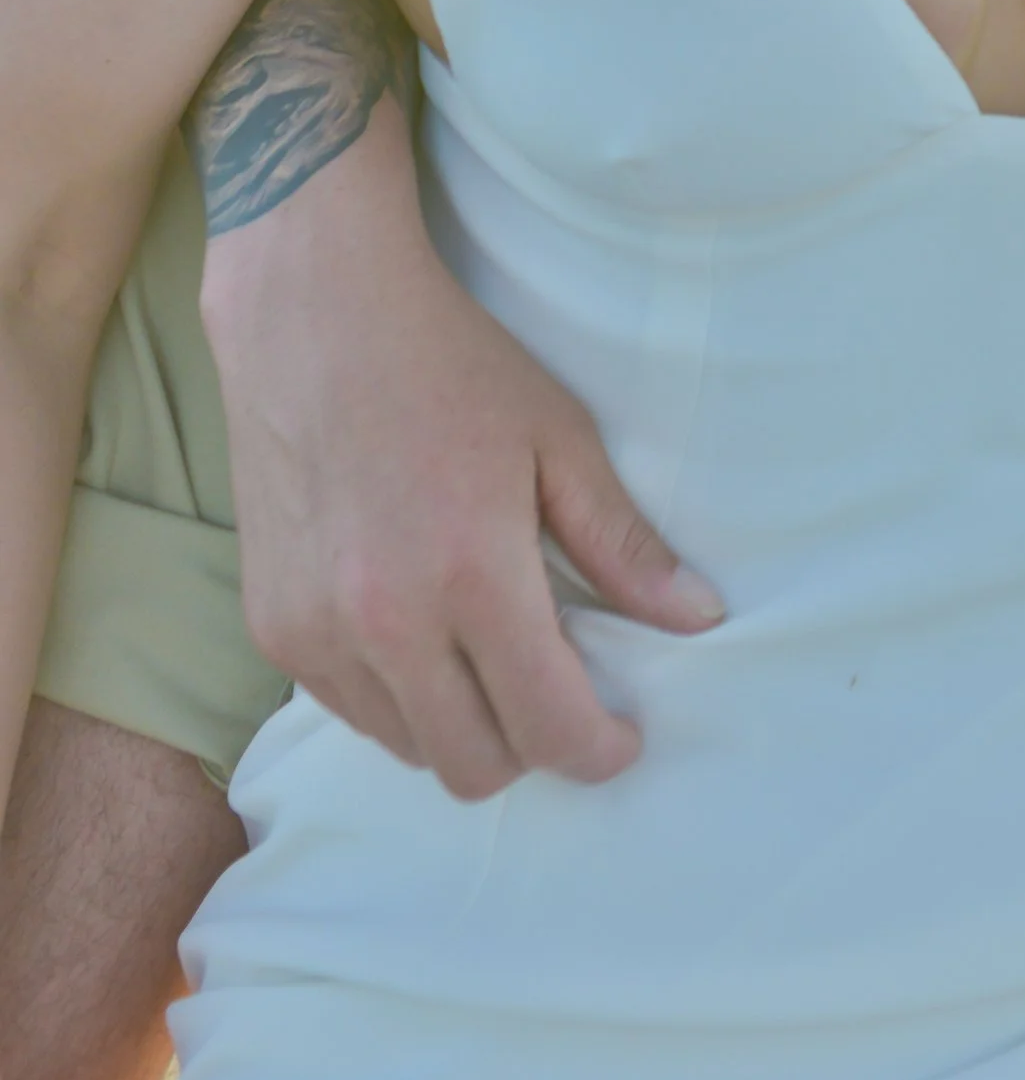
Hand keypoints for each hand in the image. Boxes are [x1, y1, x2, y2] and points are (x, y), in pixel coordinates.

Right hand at [201, 111, 722, 799]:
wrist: (316, 313)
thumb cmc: (450, 363)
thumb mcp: (557, 437)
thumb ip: (622, 542)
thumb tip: (699, 617)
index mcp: (471, 574)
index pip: (547, 728)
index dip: (599, 751)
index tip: (622, 737)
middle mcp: (386, 622)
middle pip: (476, 767)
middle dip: (534, 748)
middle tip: (561, 693)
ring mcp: (317, 633)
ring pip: (409, 749)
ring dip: (462, 727)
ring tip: (489, 654)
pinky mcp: (270, 629)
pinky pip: (350, 710)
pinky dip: (398, 698)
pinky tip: (423, 631)